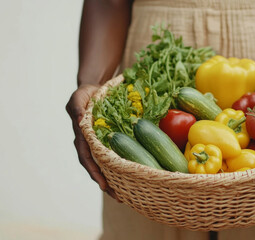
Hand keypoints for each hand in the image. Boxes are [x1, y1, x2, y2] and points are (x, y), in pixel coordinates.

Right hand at [66, 84, 118, 200]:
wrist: (95, 92)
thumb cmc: (86, 95)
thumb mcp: (79, 98)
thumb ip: (78, 108)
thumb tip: (80, 120)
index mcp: (82, 137)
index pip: (87, 158)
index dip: (94, 172)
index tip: (103, 185)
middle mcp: (90, 145)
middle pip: (97, 169)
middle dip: (106, 184)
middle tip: (119, 197)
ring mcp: (99, 146)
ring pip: (106, 167)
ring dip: (115, 181)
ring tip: (127, 195)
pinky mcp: (110, 143)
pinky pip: (116, 157)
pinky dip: (123, 168)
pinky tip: (134, 178)